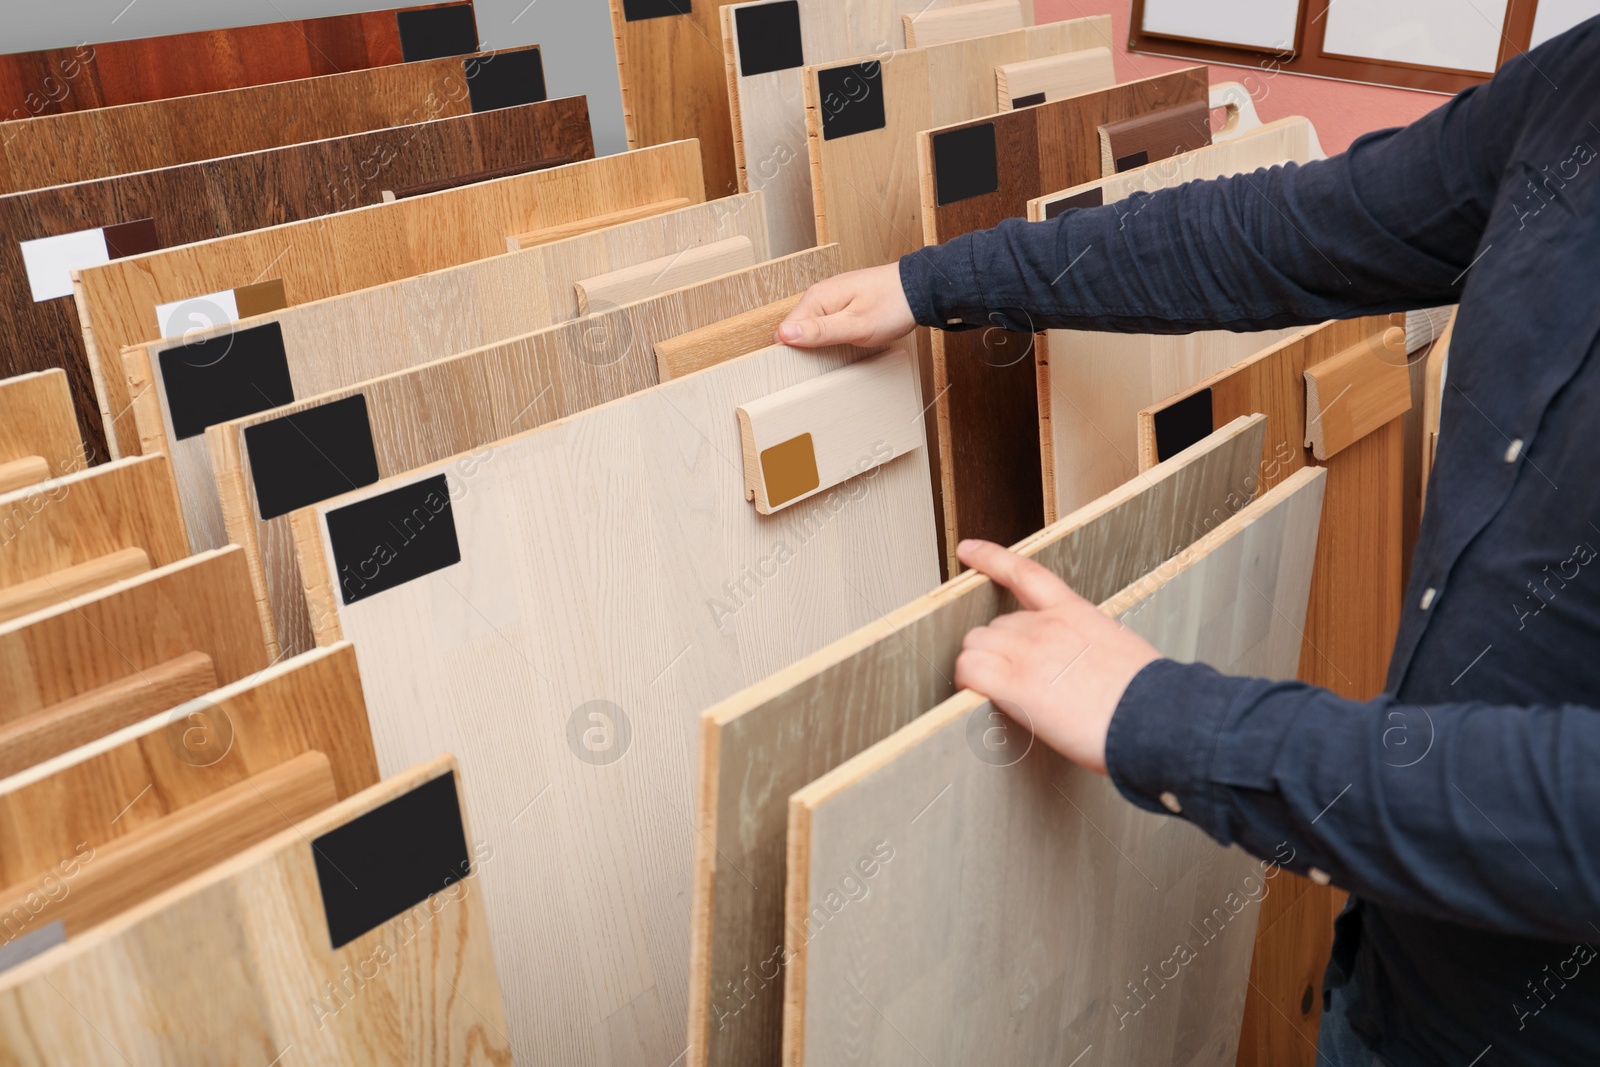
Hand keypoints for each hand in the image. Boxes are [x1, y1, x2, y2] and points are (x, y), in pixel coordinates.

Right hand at [775, 263, 915, 347]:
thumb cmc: (892, 305)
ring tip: (838, 353)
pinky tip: (845, 343)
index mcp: (816, 299)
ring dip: (820, 344)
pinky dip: (831, 337)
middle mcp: (819, 296)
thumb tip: (784, 334)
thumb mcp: (855, 325)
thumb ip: (819, 331)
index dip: (791, 351)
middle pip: (797, 330)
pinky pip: (825, 325)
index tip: (804, 367)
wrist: (919, 289)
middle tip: (826, 361)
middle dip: (806, 348)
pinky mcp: (842, 304)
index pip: (785, 330)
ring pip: (811, 329)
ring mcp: (831, 299)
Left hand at [952, 540, 1161, 774]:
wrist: (1156, 715)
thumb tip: (1076, 667)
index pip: (1026, 574)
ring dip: (980, 665)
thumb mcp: (1120, 652)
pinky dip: (965, 680)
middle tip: (1017, 681)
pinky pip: (970, 668)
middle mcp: (1046, 625)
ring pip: (976, 645)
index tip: (969, 549)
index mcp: (1075, 613)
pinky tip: (974, 692)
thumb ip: (1087, 647)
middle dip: (998, 651)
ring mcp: (1028, 651)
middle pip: (995, 625)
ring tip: (1002, 692)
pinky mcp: (1016, 683)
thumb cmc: (1144, 695)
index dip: (991, 558)